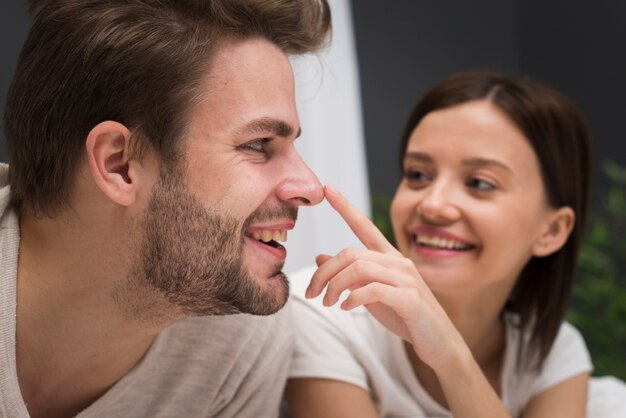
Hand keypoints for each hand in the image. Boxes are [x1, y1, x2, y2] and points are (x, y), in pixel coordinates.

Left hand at [306, 185, 467, 369]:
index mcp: (389, 257)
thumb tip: (321, 257)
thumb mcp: (371, 293)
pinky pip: (373, 290)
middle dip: (324, 272)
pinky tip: (346, 308)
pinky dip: (353, 298)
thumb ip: (349, 274)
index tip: (327, 188)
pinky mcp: (410, 299)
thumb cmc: (405, 316)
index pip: (365, 225)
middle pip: (350, 253)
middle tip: (312, 292)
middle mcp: (399, 262)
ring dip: (335, 287)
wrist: (439, 343)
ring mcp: (406, 279)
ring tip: (327, 302)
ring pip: (358, 269)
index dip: (345, 207)